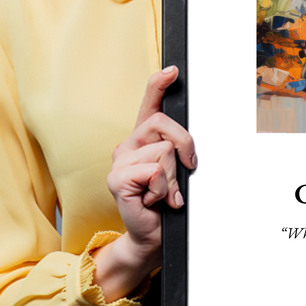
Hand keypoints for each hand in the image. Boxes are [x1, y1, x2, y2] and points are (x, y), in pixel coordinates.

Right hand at [92, 66, 196, 300]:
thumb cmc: (165, 202)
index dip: (159, 85)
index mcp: (142, 140)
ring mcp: (119, 161)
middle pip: (164, 124)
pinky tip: (154, 200)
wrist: (152, 235)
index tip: (173, 70)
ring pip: (164, 151)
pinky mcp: (117, 179)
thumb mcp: (177, 170)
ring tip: (164, 193)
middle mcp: (127, 145)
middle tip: (185, 170)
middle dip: (185, 146)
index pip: (149, 104)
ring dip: (173, 177)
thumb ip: (177, 151)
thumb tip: (187, 143)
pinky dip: (163, 189)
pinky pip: (154, 171)